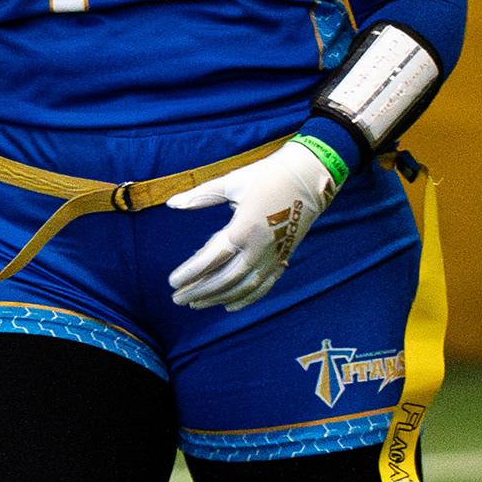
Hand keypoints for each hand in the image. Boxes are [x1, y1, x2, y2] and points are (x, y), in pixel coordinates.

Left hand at [166, 138, 337, 311]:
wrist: (310, 176)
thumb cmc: (267, 175)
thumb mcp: (232, 182)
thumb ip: (200, 196)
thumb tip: (172, 204)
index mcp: (244, 227)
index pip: (211, 259)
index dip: (190, 273)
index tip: (172, 282)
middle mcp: (260, 247)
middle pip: (225, 279)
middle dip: (200, 291)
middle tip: (178, 298)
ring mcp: (274, 255)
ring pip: (243, 286)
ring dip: (218, 298)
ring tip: (196, 304)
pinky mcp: (284, 256)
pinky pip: (264, 285)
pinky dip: (246, 298)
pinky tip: (228, 306)